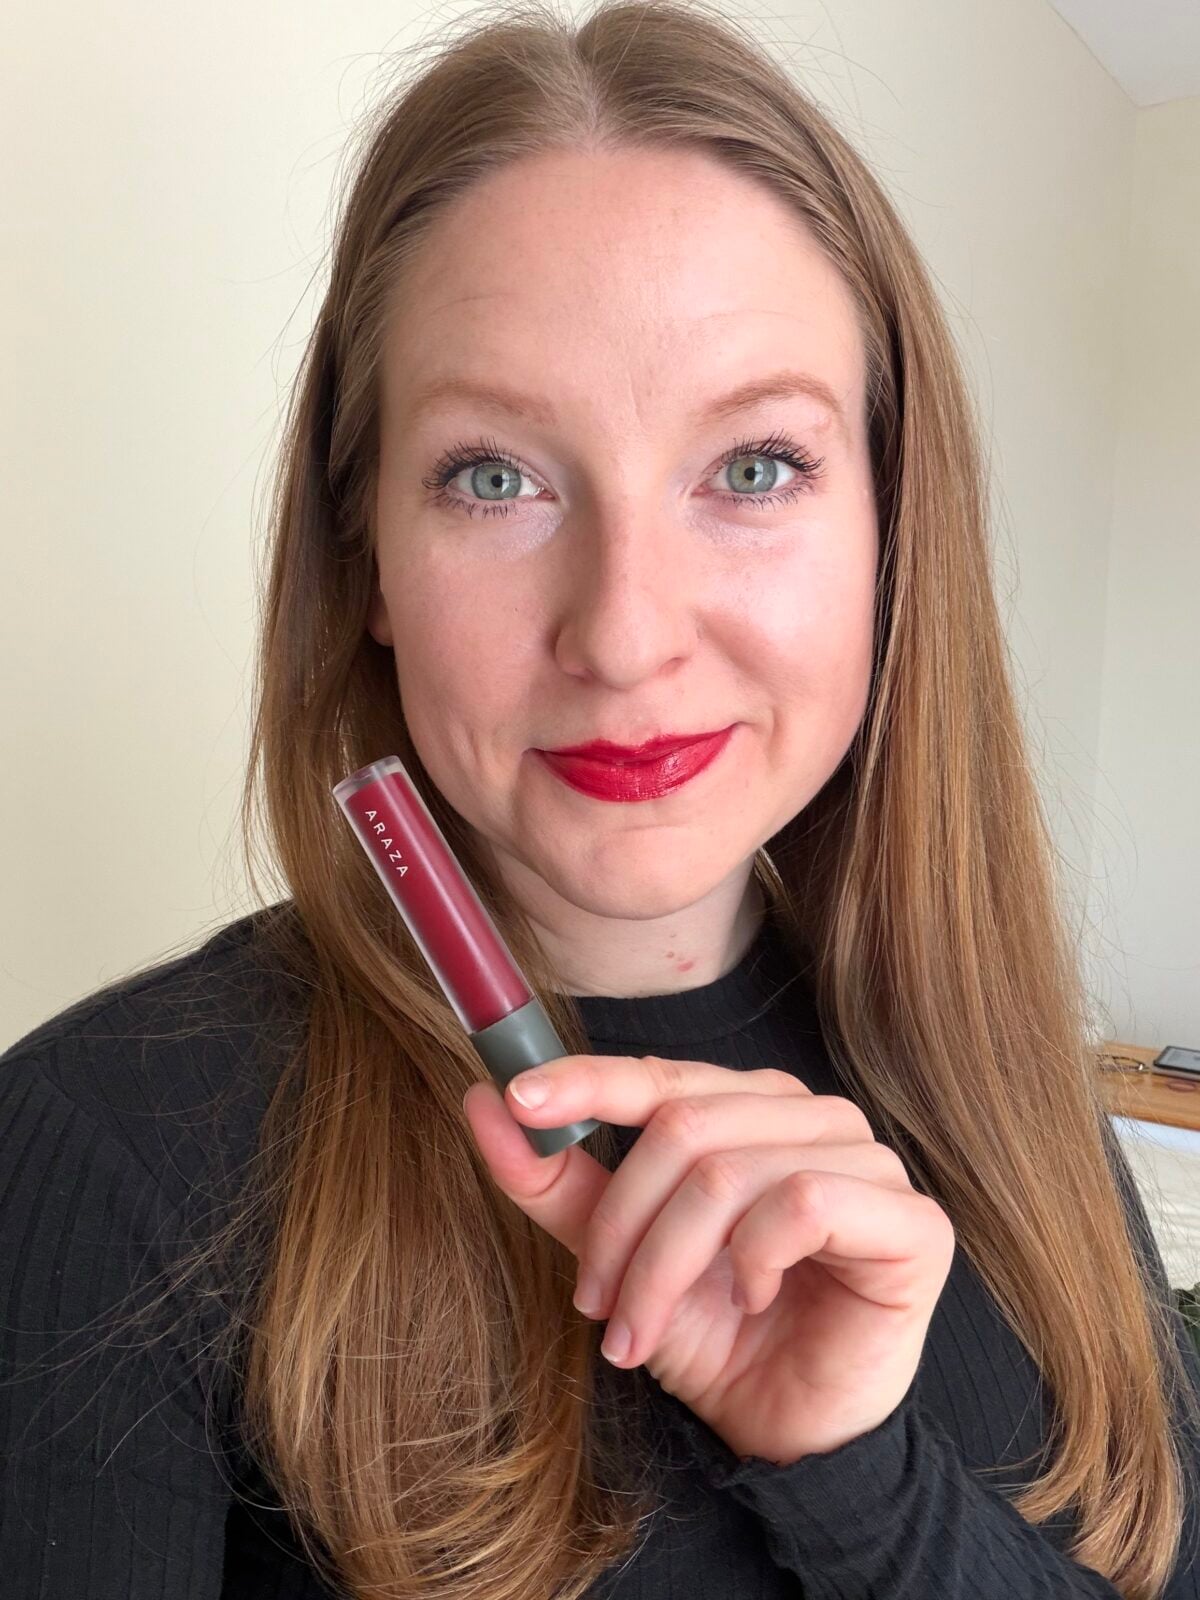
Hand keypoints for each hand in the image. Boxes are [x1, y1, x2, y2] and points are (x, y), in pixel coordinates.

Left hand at [462, 1055, 955, 1464]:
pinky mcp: (912, 1220)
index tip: (516, 1100)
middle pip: (683, 1128)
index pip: (659, 1072)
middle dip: (620, 1228)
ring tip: (643, 1332)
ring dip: (665, 1266)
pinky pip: (801, 1201)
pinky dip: (753, 1259)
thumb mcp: (617, 1255)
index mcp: (748, 1106)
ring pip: (728, 1172)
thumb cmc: (711, 1333)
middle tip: (595, 1305)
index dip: (585, 1080)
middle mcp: (811, 1114)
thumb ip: (557, 1181)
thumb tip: (483, 1102)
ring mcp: (869, 1159)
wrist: (785, 1434)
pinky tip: (752, 1299)